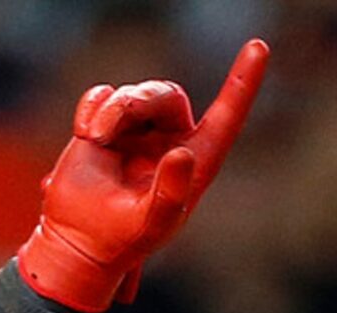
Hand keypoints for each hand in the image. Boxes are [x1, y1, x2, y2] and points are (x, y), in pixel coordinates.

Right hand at [18, 38, 269, 312]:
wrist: (78, 239)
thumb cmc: (121, 240)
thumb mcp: (150, 224)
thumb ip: (169, 195)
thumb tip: (181, 153)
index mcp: (194, 164)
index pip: (226, 117)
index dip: (242, 83)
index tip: (258, 47)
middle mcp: (172, 141)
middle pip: (166, 95)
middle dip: (136, 102)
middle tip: (102, 132)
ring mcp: (140, 130)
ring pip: (133, 94)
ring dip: (111, 111)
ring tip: (94, 140)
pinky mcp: (108, 123)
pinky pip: (103, 93)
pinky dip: (92, 107)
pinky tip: (85, 134)